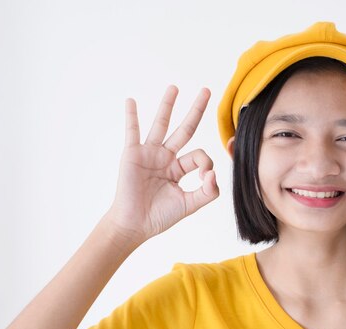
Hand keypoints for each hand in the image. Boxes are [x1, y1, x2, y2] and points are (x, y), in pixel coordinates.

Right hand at [105, 85, 218, 244]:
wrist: (135, 225)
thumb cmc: (160, 216)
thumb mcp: (190, 204)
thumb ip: (208, 192)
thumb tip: (214, 173)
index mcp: (179, 168)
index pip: (199, 155)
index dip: (206, 164)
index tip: (204, 178)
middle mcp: (166, 157)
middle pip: (185, 129)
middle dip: (196, 110)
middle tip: (206, 90)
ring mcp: (149, 153)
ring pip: (161, 124)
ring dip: (168, 105)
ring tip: (174, 88)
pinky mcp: (132, 154)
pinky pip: (132, 131)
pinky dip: (131, 116)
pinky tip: (131, 101)